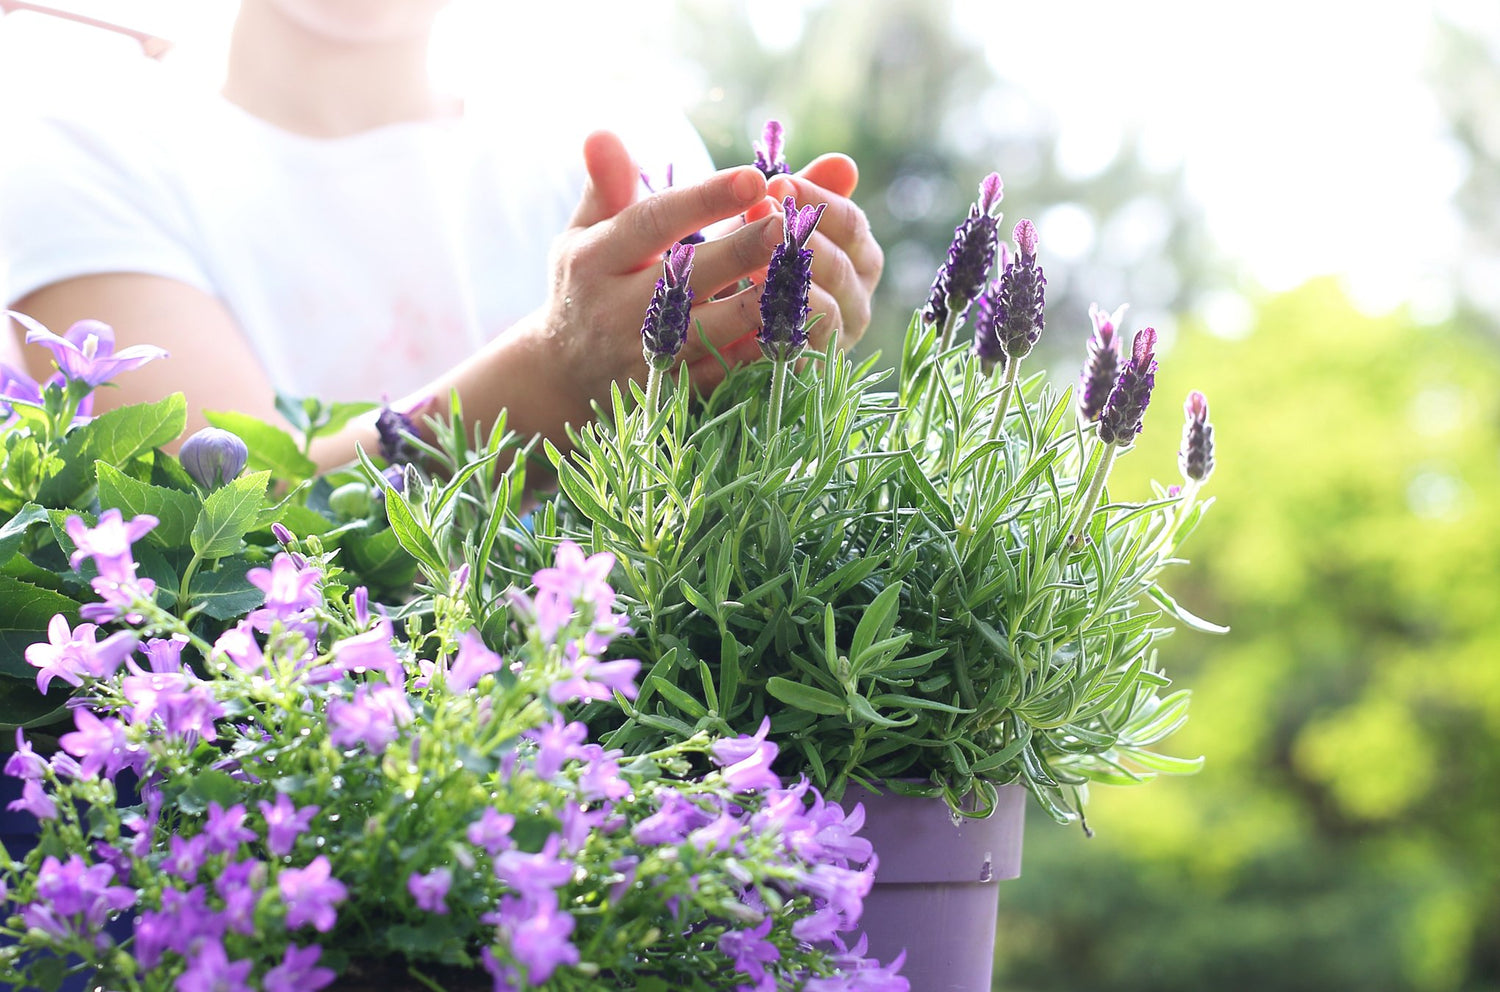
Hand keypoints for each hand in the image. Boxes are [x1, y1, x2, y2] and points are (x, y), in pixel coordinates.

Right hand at [540, 130, 786, 421]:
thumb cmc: (588, 284)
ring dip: (758, 303)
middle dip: (741, 250)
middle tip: (788, 222)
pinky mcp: (669, 393)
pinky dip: (757, 352)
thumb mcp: (584, 233)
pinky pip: (720, 373)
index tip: (753, 176)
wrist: (563, 375)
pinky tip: (793, 326)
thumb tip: (602, 132)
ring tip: (803, 274)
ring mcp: (642, 356)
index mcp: (595, 259)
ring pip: (709, 330)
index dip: (703, 200)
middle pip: (687, 277)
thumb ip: (606, 185)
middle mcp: (615, 309)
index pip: (653, 222)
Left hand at [712, 154, 882, 373]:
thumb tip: (844, 164)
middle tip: (757, 214)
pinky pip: (800, 346)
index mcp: (860, 261)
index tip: (775, 183)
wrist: (722, 332)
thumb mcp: (776, 225)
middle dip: (798, 235)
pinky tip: (747, 299)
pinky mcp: (810, 370)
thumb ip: (808, 195)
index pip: (851, 224)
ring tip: (752, 256)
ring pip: (826, 306)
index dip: (815, 200)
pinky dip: (776, 320)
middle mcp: (857, 302)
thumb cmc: (755, 266)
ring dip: (788, 278)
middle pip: (842, 264)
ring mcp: (837, 340)